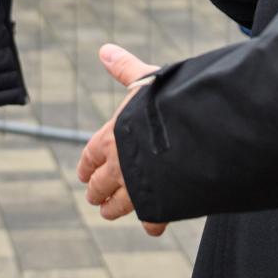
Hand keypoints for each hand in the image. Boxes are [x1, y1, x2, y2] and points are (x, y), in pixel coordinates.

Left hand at [77, 43, 167, 235]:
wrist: (194, 132)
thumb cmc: (169, 102)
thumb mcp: (146, 80)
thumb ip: (125, 68)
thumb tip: (105, 49)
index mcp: (111, 135)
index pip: (91, 154)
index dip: (87, 165)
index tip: (83, 175)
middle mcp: (120, 163)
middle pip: (101, 182)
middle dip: (97, 190)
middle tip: (94, 199)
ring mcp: (138, 185)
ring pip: (120, 203)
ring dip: (114, 208)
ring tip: (110, 213)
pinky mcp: (160, 201)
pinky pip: (153, 215)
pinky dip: (152, 222)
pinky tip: (153, 228)